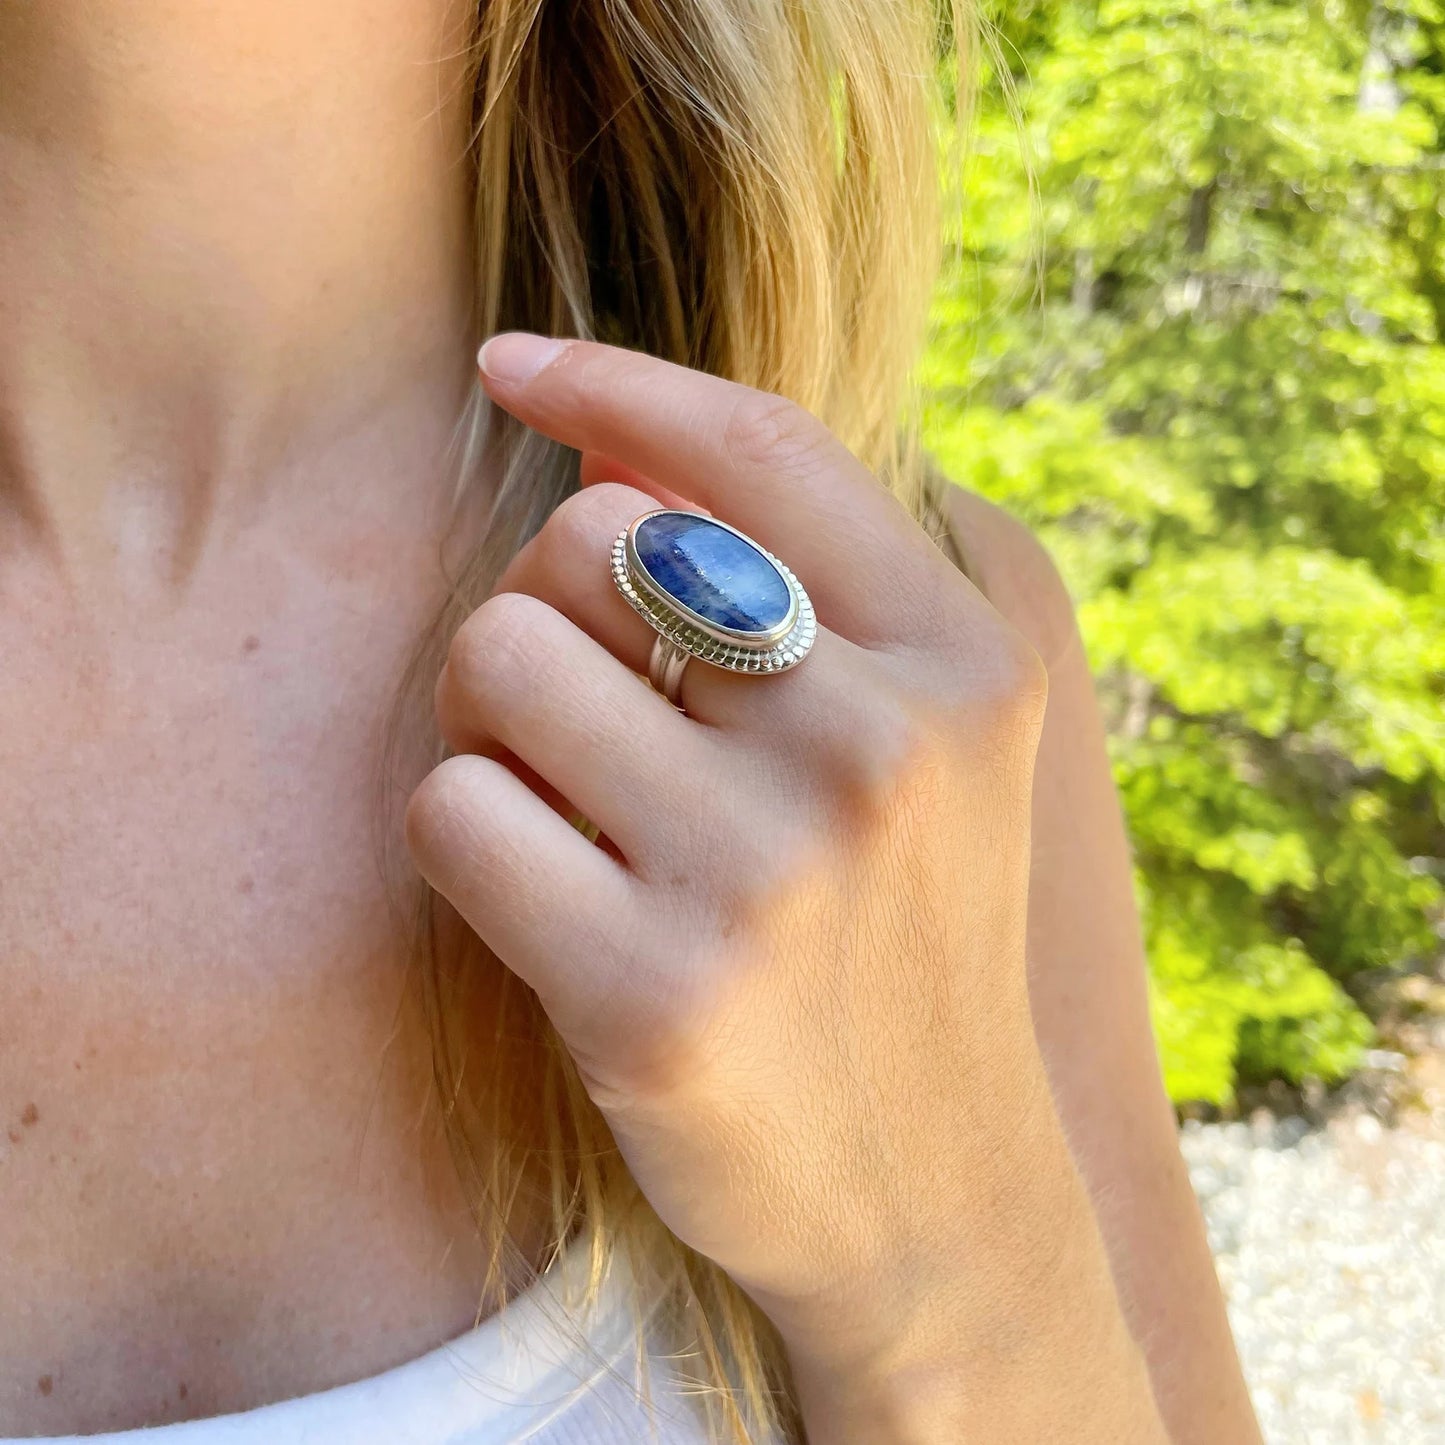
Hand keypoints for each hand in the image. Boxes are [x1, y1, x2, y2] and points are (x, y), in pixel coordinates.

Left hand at [406, 334, 1161, 1438]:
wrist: (937, 1198)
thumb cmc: (905, 944)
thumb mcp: (933, 756)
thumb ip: (816, 592)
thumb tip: (608, 447)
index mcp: (962, 669)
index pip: (760, 450)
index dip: (616, 378)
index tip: (511, 365)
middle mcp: (876, 752)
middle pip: (591, 542)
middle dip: (550, 601)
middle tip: (578, 698)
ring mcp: (766, 878)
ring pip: (499, 658)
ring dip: (493, 715)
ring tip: (563, 796)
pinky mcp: (652, 998)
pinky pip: (452, 808)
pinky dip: (465, 831)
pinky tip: (539, 890)